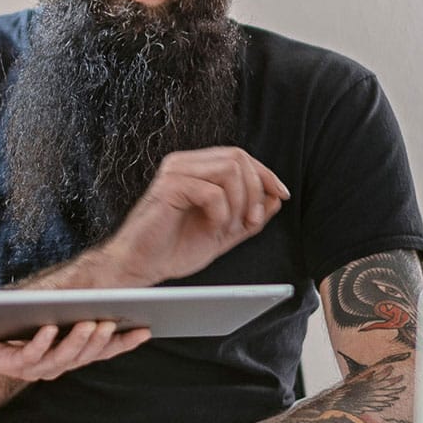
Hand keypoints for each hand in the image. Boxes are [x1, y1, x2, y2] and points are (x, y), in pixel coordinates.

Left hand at [0, 320, 150, 380]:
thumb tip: (100, 299)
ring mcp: (32, 369)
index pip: (100, 352)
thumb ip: (67, 314)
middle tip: (116, 322)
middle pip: (84, 356)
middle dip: (102, 339)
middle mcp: (52, 367)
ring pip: (61, 358)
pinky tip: (49, 327)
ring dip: (77, 341)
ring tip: (90, 323)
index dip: (123, 344)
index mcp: (63, 357)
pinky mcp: (10, 365)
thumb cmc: (5, 327)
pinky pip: (29, 355)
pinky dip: (41, 342)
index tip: (146, 329)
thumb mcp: (43, 317)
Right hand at [104, 147, 288, 284]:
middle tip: (252, 220)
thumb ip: (249, 215)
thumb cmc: (173, 248)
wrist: (141, 266)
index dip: (265, 174)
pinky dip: (221, 213)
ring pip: (229, 170)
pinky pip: (212, 192)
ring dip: (240, 203)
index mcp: (195, 169)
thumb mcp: (224, 231)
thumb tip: (276, 198)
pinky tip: (211, 228)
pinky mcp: (168, 187)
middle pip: (238, 157)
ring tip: (228, 227)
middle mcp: (183, 163)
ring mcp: (174, 172)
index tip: (281, 195)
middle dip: (255, 190)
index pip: (239, 156)